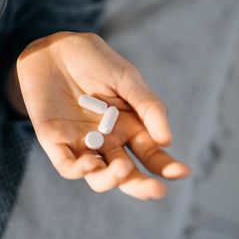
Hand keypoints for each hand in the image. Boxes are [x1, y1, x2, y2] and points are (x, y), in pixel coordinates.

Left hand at [13, 32, 189, 199]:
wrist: (54, 47)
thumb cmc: (94, 60)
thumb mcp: (127, 78)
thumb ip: (148, 106)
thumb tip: (167, 141)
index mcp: (131, 128)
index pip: (152, 156)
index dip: (168, 168)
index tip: (183, 172)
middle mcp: (108, 141)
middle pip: (127, 175)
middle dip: (142, 186)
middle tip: (157, 190)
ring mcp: (82, 144)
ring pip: (99, 177)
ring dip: (112, 179)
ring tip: (123, 168)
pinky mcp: (55, 142)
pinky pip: (67, 166)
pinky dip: (78, 170)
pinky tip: (89, 163)